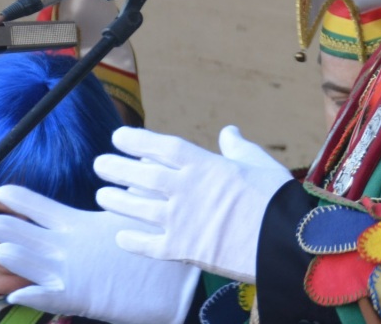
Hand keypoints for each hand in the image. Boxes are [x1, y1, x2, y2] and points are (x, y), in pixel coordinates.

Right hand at [0, 185, 200, 323]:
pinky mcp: (85, 298)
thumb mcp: (138, 216)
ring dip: (20, 261)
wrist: (176, 286)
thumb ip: (131, 190)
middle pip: (34, 237)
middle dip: (12, 229)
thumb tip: (137, 157)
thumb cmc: (153, 248)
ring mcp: (75, 276)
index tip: (1, 189)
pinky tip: (20, 293)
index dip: (25, 202)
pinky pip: (56, 298)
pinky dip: (39, 296)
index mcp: (82, 229)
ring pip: (39, 267)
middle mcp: (72, 252)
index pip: (47, 212)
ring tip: (2, 250)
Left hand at [94, 125, 291, 281]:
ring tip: (101, 196)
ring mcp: (180, 220)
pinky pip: (147, 245)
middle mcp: (185, 190)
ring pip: (137, 208)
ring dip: (116, 201)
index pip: (161, 147)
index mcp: (205, 165)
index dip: (137, 140)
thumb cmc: (275, 198)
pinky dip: (131, 241)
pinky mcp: (181, 249)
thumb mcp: (260, 163)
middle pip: (141, 175)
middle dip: (116, 168)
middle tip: (99, 164)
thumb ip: (238, 147)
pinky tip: (119, 237)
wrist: (281, 239)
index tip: (118, 137)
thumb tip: (228, 131)